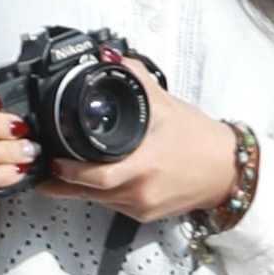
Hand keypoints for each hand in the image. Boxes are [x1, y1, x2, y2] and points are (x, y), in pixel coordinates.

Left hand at [39, 46, 246, 230]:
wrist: (227, 171)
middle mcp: (141, 191)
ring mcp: (142, 206)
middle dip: (62, 183)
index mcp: (144, 164)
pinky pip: (114, 206)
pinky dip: (101, 193)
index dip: (67, 172)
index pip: (95, 176)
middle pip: (90, 193)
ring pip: (99, 201)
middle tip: (46, 169)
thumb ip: (137, 79)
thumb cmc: (201, 140)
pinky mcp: (145, 215)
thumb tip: (113, 59)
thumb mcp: (168, 104)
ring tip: (62, 173)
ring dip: (79, 189)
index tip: (51, 160)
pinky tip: (96, 181)